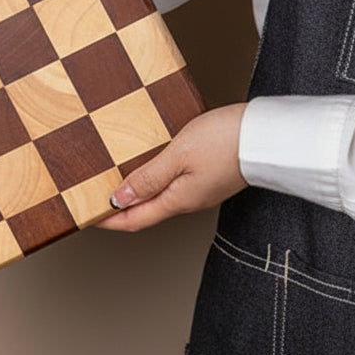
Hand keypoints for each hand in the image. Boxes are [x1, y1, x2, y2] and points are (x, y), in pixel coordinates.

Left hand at [97, 103, 247, 230]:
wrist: (267, 134)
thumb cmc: (225, 141)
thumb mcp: (178, 155)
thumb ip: (148, 177)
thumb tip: (120, 198)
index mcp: (179, 200)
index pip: (135, 219)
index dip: (109, 220)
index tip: (86, 217)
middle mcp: (190, 200)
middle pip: (146, 211)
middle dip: (120, 209)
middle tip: (95, 200)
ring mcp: (201, 188)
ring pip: (161, 196)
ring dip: (137, 192)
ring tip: (116, 181)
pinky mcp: (210, 174)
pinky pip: (174, 183)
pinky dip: (154, 179)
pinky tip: (149, 165)